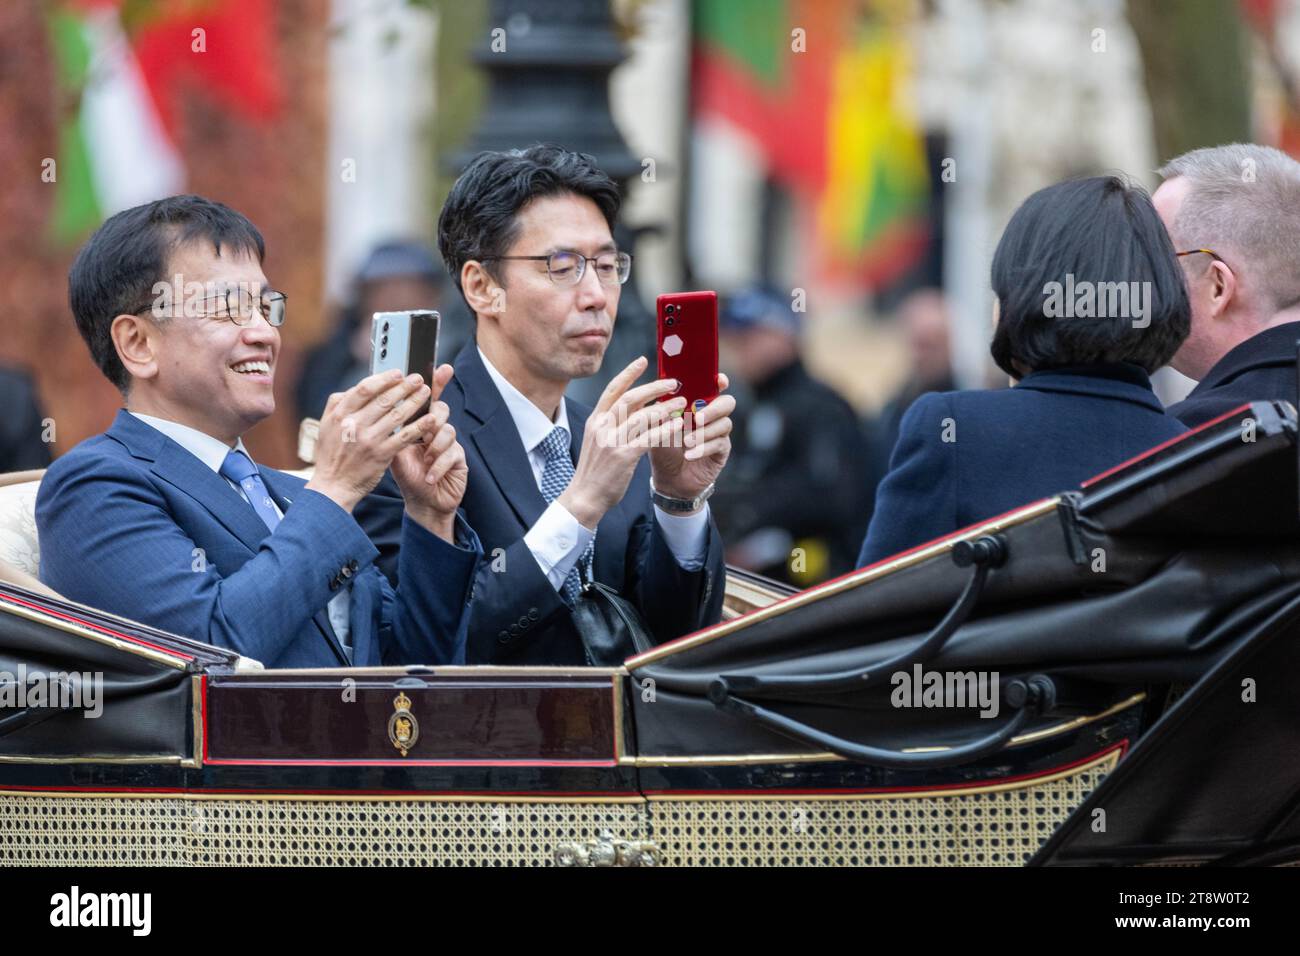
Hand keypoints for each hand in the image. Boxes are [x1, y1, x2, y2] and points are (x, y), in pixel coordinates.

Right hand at [306, 369, 433, 511]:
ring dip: (415, 401)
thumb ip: (337, 405)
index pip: (364, 389)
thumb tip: (355, 388)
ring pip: (397, 415)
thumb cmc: (331, 455)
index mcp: (339, 415)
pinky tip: (430, 419)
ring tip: (427, 393)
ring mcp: (369, 440)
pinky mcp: (381, 454)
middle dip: (405, 386)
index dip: (384, 379)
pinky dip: (419, 426)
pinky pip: (404, 436)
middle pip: (384, 399)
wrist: (332, 486)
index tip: (398, 373)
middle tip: (419, 378)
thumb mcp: (325, 427)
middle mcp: (353, 425)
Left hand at [390, 364, 466, 541]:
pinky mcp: (459, 460)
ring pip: (448, 431)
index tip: (441, 368)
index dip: (436, 382)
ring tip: (424, 459)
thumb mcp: (391, 450)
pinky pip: (452, 454)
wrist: (422, 503)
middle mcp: (436, 429)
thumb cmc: (407, 475)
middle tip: (428, 425)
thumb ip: (385, 429)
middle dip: (433, 416)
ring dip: (434, 446)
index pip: (427, 398)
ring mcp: (450, 443)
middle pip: (440, 409)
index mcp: (419, 423)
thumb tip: (370, 409)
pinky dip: (437, 467)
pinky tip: (429, 476)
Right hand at [559, 356, 685, 528]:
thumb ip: (615, 422)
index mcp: (595, 420)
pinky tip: (679, 424)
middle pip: (630, 398)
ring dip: (665, 407)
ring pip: (643, 416)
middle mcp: (602, 426)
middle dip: (654, 387)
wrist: (584, 496)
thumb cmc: (595, 470)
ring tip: (682, 402)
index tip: (644, 360)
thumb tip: (639, 404)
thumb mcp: (599, 440)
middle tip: (673, 382)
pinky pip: (650, 437)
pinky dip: (666, 428)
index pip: (613, 389)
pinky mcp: (623, 456)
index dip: (629, 373)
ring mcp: (612, 441)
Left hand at [649, 372, 734, 507]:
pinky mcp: (722, 451)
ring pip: (725, 424)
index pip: (714, 387)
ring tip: (687, 441)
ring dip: (705, 432)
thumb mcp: (657, 428)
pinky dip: (703, 448)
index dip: (719, 381)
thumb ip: (661, 412)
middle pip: (727, 403)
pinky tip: (689, 455)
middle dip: (713, 409)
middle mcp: (712, 416)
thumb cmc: (663, 449)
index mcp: (697, 404)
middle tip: (697, 417)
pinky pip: (720, 444)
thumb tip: (662, 395)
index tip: (719, 380)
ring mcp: (719, 433)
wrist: (668, 480)